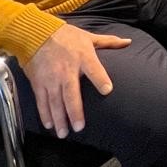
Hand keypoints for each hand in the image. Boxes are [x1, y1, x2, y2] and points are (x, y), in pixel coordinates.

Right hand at [24, 22, 129, 137]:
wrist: (37, 33)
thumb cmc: (67, 36)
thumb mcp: (88, 37)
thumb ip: (109, 42)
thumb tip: (128, 42)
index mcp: (83, 57)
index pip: (94, 69)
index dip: (100, 79)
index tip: (107, 90)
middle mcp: (66, 70)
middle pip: (71, 93)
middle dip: (74, 112)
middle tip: (79, 127)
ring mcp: (50, 78)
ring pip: (55, 102)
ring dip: (59, 118)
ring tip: (63, 133)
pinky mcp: (38, 82)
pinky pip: (41, 101)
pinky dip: (44, 113)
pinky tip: (49, 125)